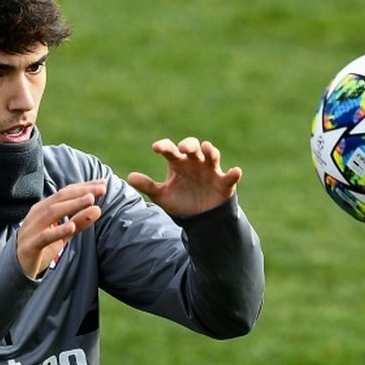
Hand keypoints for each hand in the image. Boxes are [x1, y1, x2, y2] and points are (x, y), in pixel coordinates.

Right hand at [16, 180, 106, 277]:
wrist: (19, 267)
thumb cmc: (43, 246)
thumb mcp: (64, 234)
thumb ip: (79, 222)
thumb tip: (98, 209)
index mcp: (44, 208)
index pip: (65, 193)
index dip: (83, 187)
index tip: (103, 184)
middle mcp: (36, 214)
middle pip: (60, 198)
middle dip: (81, 192)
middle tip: (101, 189)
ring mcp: (31, 229)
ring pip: (52, 213)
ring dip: (72, 205)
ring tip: (90, 200)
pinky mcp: (30, 246)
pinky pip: (44, 237)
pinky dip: (58, 230)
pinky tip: (71, 227)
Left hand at [126, 137, 241, 216]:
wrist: (200, 219)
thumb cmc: (180, 202)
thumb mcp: (162, 196)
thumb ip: (147, 186)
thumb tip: (128, 177)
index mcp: (178, 163)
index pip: (170, 150)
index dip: (164, 146)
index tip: (156, 148)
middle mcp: (194, 162)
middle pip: (192, 146)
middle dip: (189, 144)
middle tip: (184, 149)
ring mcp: (210, 170)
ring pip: (211, 155)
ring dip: (210, 151)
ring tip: (207, 150)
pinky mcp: (224, 183)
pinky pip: (230, 176)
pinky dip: (233, 173)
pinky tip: (235, 171)